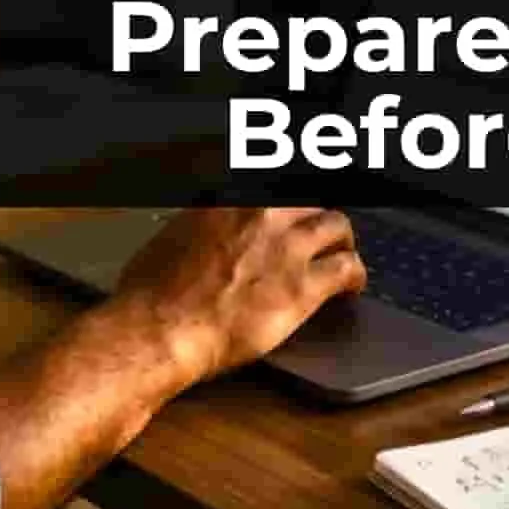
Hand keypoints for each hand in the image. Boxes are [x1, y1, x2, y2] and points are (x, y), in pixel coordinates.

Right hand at [110, 208, 367, 386]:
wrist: (161, 328)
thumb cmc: (153, 292)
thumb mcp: (173, 234)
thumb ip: (204, 222)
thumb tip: (210, 227)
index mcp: (230, 197)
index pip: (276, 181)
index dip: (289, 197)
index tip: (294, 205)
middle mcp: (262, 212)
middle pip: (310, 198)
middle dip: (316, 214)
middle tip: (319, 230)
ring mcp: (286, 247)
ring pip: (337, 224)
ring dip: (341, 239)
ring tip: (342, 252)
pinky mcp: (303, 285)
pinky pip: (347, 268)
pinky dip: (355, 275)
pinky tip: (353, 285)